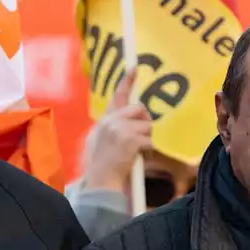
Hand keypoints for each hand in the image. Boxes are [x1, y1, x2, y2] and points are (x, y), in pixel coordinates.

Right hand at [80, 69, 153, 192]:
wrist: (100, 182)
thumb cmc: (101, 165)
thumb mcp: (100, 141)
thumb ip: (113, 128)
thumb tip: (133, 122)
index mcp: (105, 120)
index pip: (117, 96)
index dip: (126, 81)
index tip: (134, 67)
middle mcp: (111, 121)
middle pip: (139, 109)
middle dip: (145, 123)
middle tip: (142, 138)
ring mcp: (120, 129)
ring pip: (147, 125)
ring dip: (147, 139)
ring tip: (137, 151)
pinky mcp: (130, 139)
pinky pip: (149, 141)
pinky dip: (148, 151)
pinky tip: (139, 158)